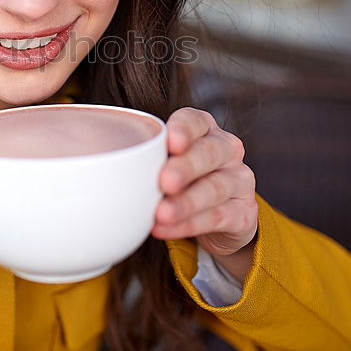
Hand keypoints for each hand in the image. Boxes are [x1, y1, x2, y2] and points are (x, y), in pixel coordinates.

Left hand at [152, 108, 257, 275]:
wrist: (219, 217)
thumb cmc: (183, 181)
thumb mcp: (166, 164)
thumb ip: (147, 160)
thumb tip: (106, 167)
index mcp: (205, 130)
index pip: (196, 121)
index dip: (184, 129)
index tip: (171, 142)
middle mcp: (227, 150)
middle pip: (210, 152)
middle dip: (186, 166)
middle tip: (164, 181)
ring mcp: (239, 180)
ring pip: (215, 187)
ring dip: (186, 202)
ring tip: (161, 213)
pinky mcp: (243, 212)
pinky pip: (217, 217)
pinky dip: (189, 224)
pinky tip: (166, 229)